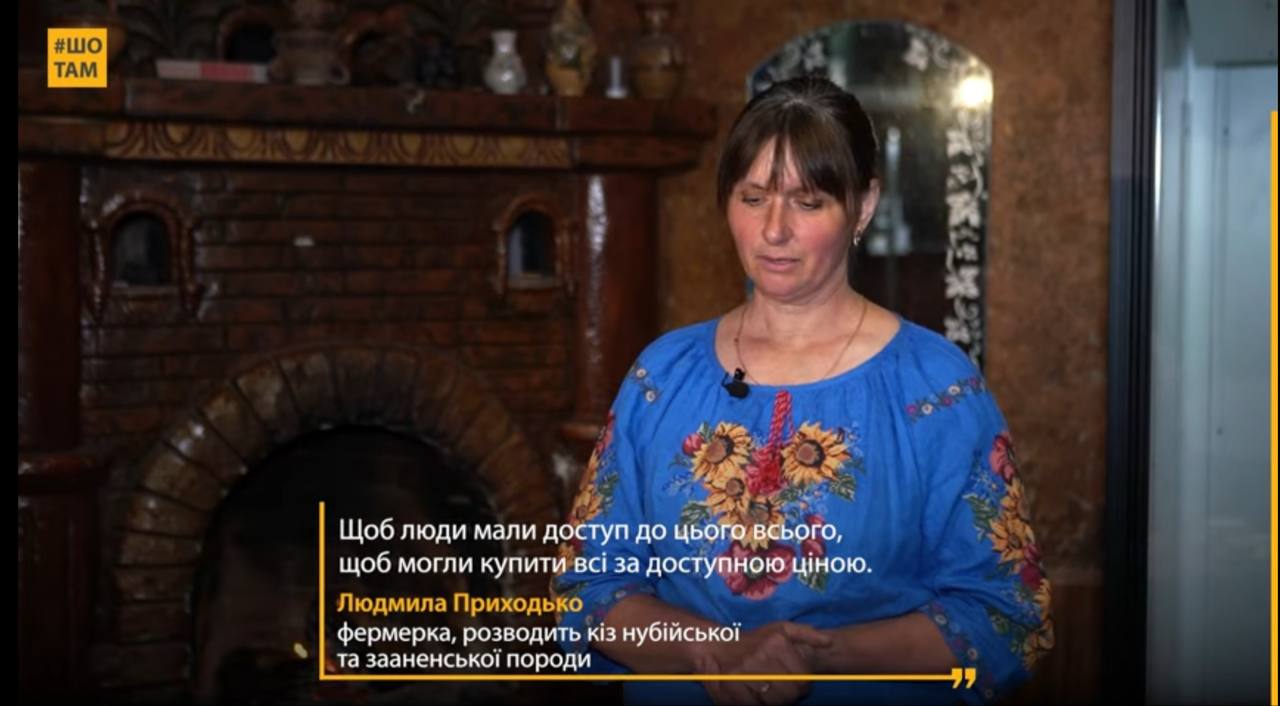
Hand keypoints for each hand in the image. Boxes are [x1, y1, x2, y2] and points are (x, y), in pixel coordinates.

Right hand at [693, 622, 830, 705]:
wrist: (717, 645)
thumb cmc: (755, 640)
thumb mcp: (782, 629)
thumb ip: (807, 634)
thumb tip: (829, 642)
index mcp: (776, 643)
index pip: (803, 678)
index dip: (804, 685)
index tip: (798, 683)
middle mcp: (761, 657)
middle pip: (790, 693)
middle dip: (791, 696)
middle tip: (785, 690)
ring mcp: (744, 673)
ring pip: (774, 702)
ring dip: (776, 702)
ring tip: (772, 693)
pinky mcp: (730, 686)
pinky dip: (758, 705)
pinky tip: (758, 697)